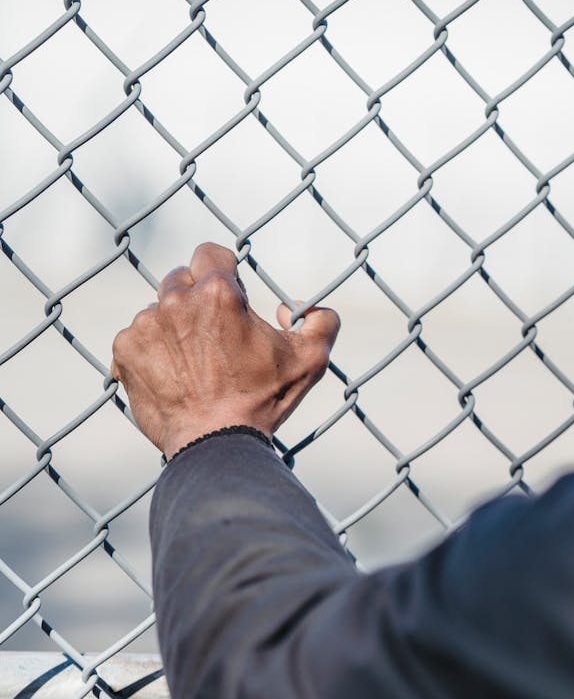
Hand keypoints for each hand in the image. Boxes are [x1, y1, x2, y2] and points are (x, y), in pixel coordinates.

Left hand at [111, 242, 339, 459]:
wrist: (215, 445)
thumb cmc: (262, 402)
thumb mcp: (310, 360)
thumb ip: (322, 320)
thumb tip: (295, 307)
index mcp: (219, 294)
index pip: (210, 253)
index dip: (222, 269)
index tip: (228, 292)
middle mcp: (176, 301)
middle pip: (181, 279)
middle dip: (196, 298)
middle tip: (213, 333)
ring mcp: (146, 325)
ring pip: (158, 309)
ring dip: (173, 326)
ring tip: (193, 362)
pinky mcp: (125, 350)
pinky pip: (136, 338)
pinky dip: (151, 351)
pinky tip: (172, 376)